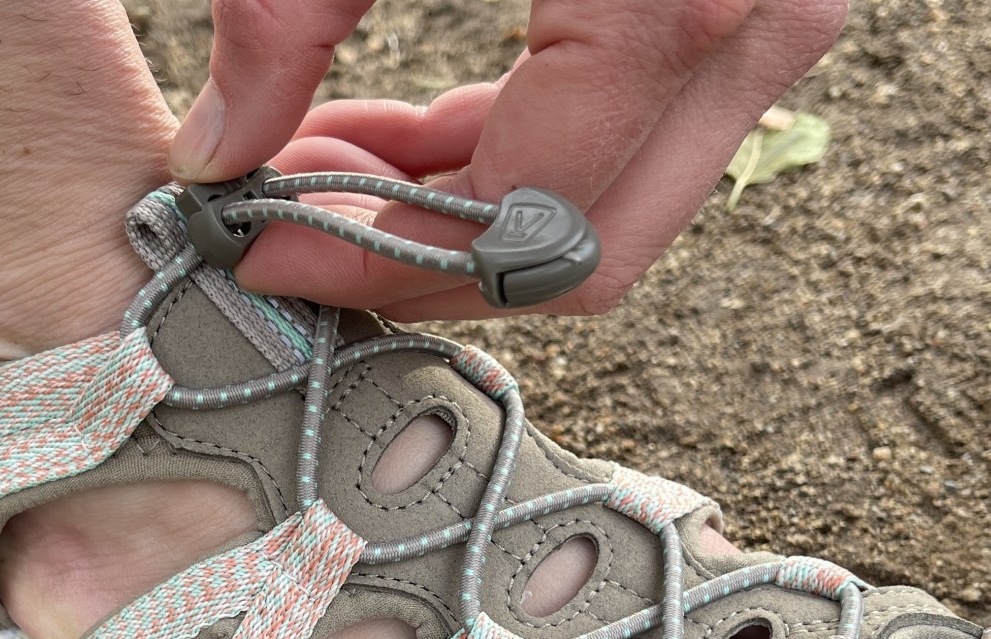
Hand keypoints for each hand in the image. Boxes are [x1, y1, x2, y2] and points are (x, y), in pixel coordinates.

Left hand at [168, 0, 845, 319]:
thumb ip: (287, 3)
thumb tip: (217, 157)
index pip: (523, 221)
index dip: (378, 259)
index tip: (260, 246)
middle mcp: (759, 20)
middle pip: (587, 248)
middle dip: (420, 258)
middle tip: (290, 216)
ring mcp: (774, 13)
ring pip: (610, 204)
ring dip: (456, 212)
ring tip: (320, 155)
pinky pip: (629, 133)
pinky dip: (509, 153)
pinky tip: (395, 127)